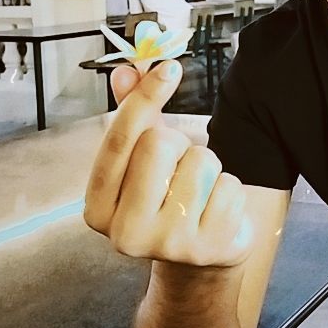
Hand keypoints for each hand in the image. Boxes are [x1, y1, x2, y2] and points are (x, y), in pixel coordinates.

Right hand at [84, 62, 253, 267]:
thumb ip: (132, 116)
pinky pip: (229, 186)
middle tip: (177, 166)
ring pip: (201, 161)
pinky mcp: (209, 248)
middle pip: (159, 143)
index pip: (119, 140)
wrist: (198, 260)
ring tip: (197, 190)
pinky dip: (228, 188)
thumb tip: (127, 71)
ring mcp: (168, 244)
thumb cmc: (163, 200)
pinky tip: (215, 208)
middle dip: (177, 143)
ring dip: (207, 166)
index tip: (168, 67)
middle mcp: (126, 233)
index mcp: (97, 208)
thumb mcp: (139, 161)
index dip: (144, 97)